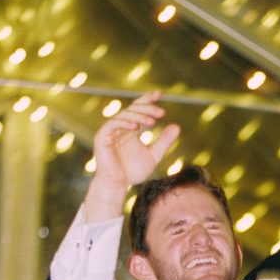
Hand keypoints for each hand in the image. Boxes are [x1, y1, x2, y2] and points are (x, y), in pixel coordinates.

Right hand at [84, 91, 179, 220]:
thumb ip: (164, 141)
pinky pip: (112, 124)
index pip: (138, 108)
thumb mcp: (154, 155)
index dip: (148, 99)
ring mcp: (110, 131)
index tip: (160, 94)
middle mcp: (120, 127)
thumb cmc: (133, 172)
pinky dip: (124, 123)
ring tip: (152, 122)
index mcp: (130, 129)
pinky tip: (136, 127)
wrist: (118, 186)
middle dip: (147, 109)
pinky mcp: (102, 137)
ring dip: (138, 116)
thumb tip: (177, 126)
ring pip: (124, 115)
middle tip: (161, 113)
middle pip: (133, 109)